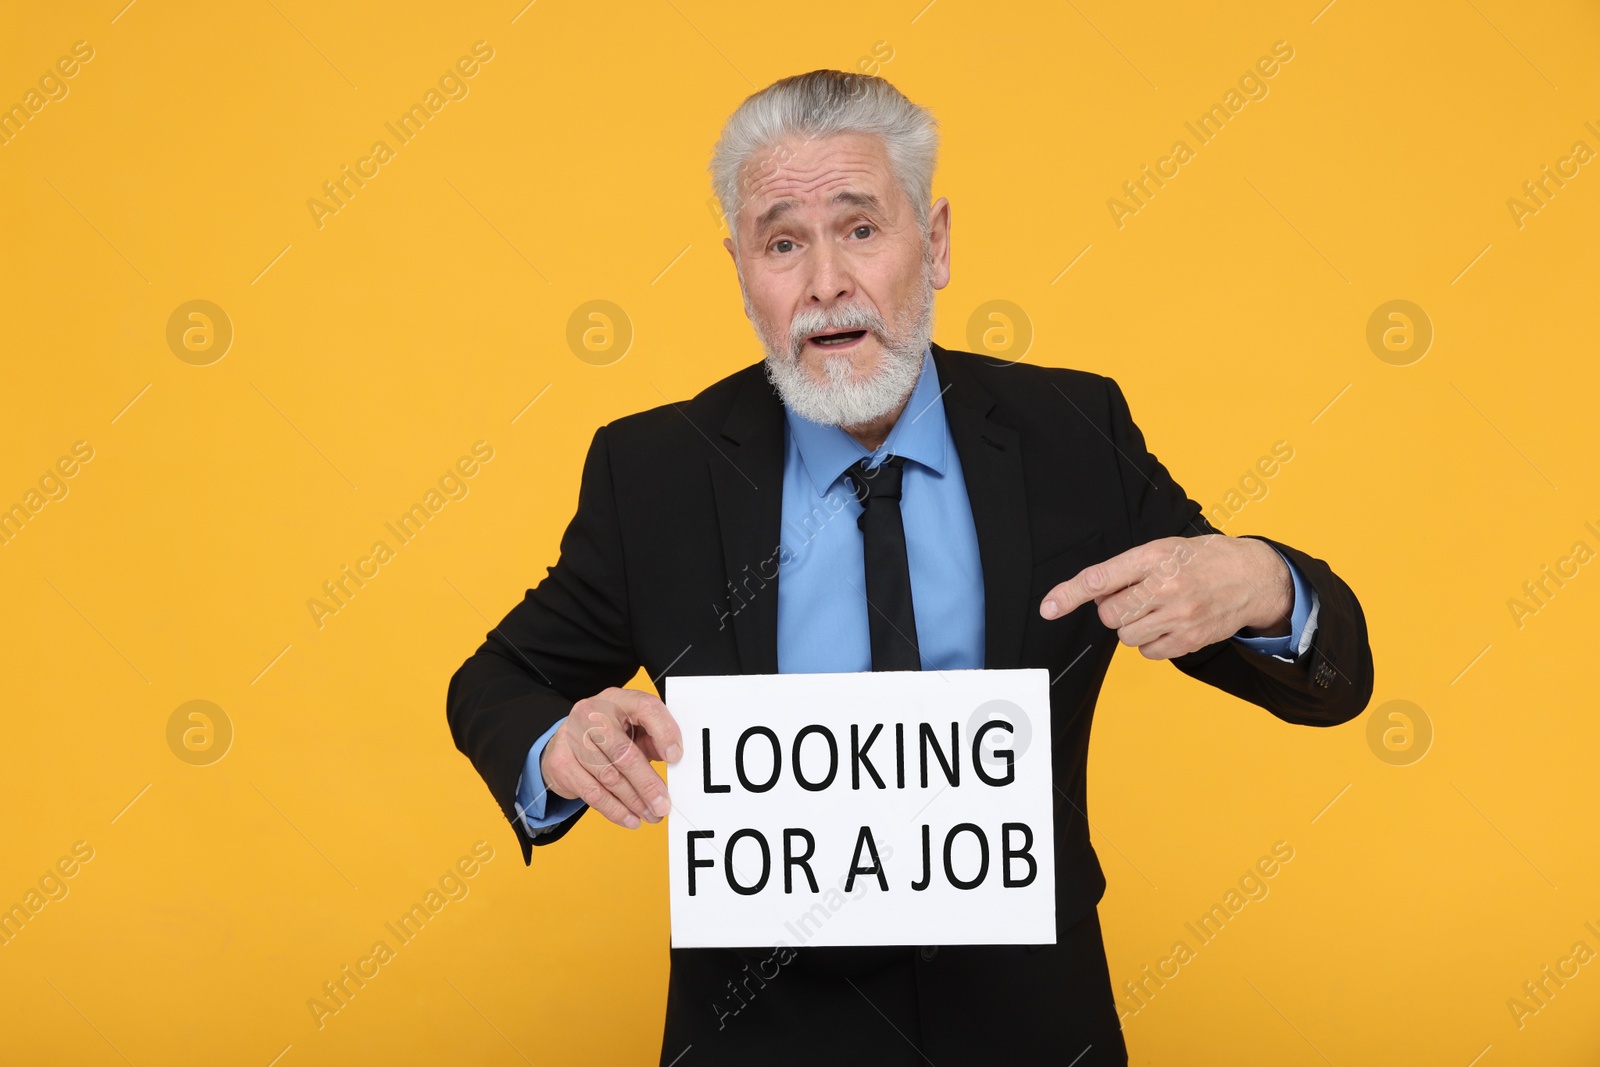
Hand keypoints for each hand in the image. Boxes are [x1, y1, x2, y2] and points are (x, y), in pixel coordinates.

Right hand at [540, 687, 683, 829]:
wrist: (567, 740)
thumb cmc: (609, 734)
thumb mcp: (633, 728)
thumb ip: (652, 739)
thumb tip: (673, 760)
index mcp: (618, 698)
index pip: (645, 708)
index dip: (664, 732)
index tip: (676, 757)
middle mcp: (591, 713)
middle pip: (623, 752)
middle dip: (647, 783)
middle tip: (663, 804)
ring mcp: (572, 737)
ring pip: (608, 776)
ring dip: (633, 801)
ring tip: (651, 815)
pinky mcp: (561, 762)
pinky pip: (592, 792)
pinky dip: (614, 810)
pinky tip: (630, 818)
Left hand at [1039, 535, 1291, 659]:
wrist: (1252, 577)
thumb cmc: (1202, 560)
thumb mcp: (1164, 549)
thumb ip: (1127, 569)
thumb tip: (1094, 595)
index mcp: (1154, 557)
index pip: (1100, 578)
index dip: (1070, 594)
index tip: (1048, 607)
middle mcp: (1165, 587)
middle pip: (1109, 615)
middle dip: (1115, 609)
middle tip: (1137, 597)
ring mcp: (1178, 616)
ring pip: (1126, 636)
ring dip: (1133, 626)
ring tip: (1159, 608)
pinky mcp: (1189, 639)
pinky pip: (1148, 652)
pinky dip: (1152, 642)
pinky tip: (1170, 624)